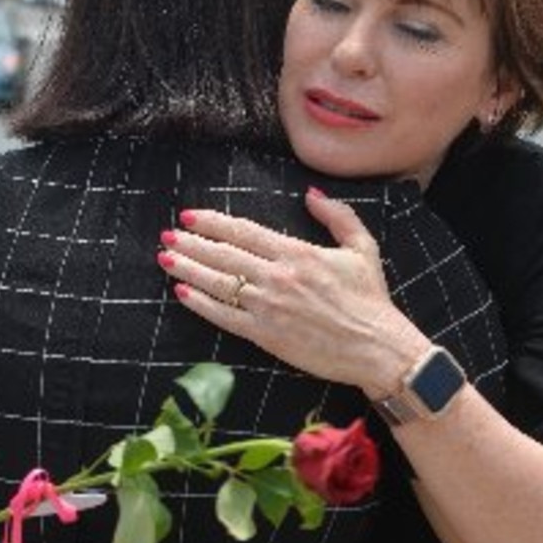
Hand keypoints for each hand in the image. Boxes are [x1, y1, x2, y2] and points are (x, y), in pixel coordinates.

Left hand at [158, 188, 427, 396]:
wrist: (377, 348)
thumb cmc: (371, 299)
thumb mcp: (362, 247)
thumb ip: (337, 216)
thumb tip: (311, 194)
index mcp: (297, 253)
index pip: (243, 231)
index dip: (212, 222)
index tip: (190, 216)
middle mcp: (277, 277)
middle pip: (223, 255)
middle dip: (190, 244)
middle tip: (167, 236)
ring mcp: (268, 307)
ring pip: (218, 284)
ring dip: (188, 270)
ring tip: (166, 259)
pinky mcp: (266, 335)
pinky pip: (224, 317)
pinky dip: (201, 305)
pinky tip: (182, 294)